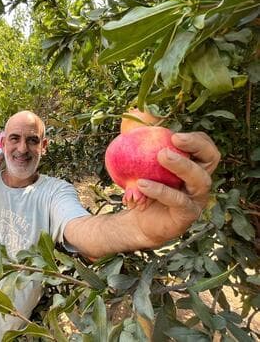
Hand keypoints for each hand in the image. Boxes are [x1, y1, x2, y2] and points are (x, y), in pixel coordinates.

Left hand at [131, 132, 220, 246]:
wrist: (137, 221)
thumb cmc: (142, 189)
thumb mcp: (140, 165)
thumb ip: (141, 146)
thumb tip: (131, 120)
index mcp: (193, 165)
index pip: (205, 147)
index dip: (196, 139)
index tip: (174, 134)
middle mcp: (199, 181)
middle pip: (211, 159)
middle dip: (195, 145)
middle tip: (174, 138)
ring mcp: (196, 199)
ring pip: (200, 180)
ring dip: (181, 165)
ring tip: (161, 155)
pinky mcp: (187, 215)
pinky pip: (178, 200)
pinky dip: (160, 190)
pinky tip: (142, 184)